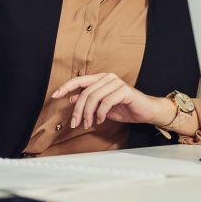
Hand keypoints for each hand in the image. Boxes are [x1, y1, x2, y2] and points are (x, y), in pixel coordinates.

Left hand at [52, 73, 173, 129]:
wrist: (145, 111)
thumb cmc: (125, 108)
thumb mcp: (101, 106)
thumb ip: (88, 100)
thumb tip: (71, 98)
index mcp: (102, 79)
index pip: (80, 80)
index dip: (66, 87)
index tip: (54, 96)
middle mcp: (108, 78)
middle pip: (85, 93)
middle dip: (78, 110)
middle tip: (76, 123)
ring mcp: (117, 83)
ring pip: (94, 97)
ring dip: (88, 114)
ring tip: (89, 124)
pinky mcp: (124, 90)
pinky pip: (106, 102)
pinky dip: (100, 113)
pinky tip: (100, 120)